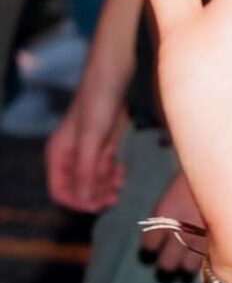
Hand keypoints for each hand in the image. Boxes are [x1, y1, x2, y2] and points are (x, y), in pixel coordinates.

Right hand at [46, 78, 126, 214]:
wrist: (114, 76)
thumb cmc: (98, 103)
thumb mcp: (92, 140)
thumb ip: (86, 171)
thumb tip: (83, 199)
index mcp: (58, 155)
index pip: (60, 191)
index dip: (77, 202)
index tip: (98, 205)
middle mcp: (69, 156)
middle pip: (78, 189)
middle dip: (95, 195)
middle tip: (115, 195)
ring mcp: (86, 151)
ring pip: (93, 182)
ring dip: (106, 186)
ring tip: (120, 180)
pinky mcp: (102, 146)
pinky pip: (105, 170)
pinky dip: (113, 174)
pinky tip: (122, 170)